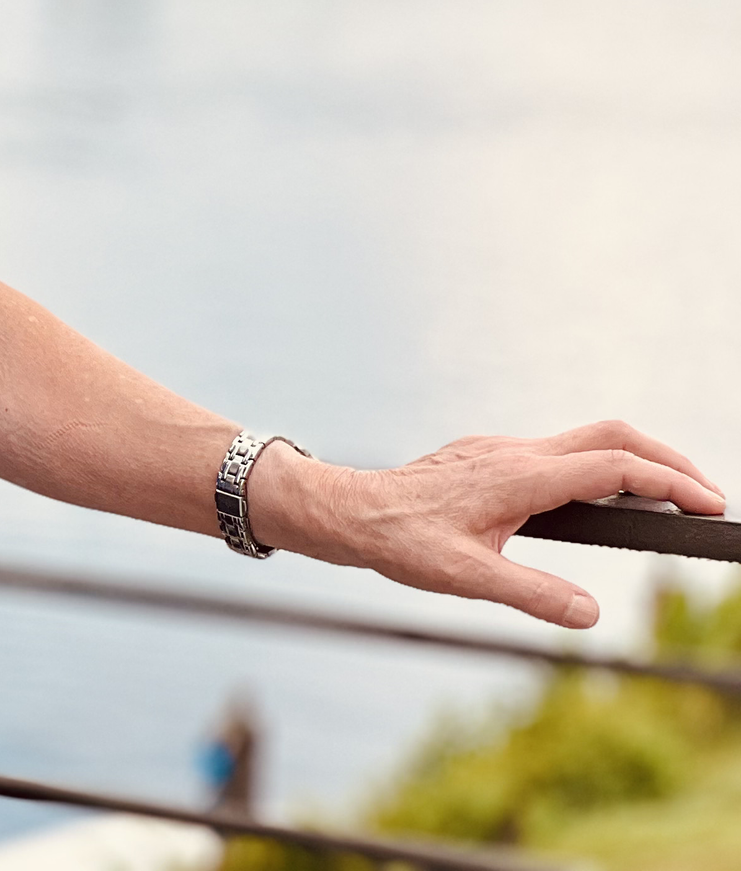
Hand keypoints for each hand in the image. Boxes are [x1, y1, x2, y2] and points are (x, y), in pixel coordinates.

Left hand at [254, 421, 725, 628]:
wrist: (346, 510)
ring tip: (671, 499)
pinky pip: (559, 451)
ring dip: (635, 460)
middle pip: (611, 436)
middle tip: (706, 496)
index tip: (709, 504)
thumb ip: (531, 594)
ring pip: (586, 439)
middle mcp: (514, 453)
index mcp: (518, 476)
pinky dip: (600, 465)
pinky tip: (604, 498)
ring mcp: (501, 450)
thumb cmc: (398, 542)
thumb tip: (591, 614)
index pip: (613, 468)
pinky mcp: (490, 457)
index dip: (669, 484)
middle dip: (667, 460)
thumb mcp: (465, 578)